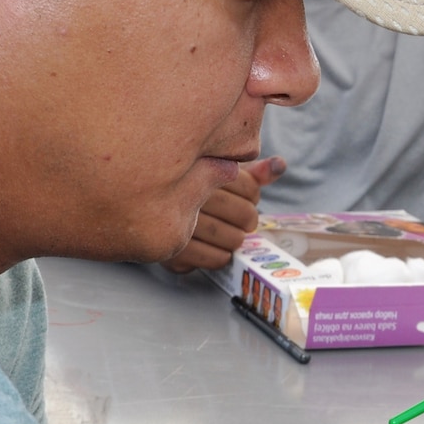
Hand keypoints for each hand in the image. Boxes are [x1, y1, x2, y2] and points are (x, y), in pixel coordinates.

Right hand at [160, 156, 283, 272]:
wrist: (144, 212)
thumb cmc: (191, 191)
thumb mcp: (220, 175)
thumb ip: (251, 173)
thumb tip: (279, 165)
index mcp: (202, 169)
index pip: (250, 188)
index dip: (253, 196)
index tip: (242, 197)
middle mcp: (189, 194)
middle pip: (245, 215)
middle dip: (248, 220)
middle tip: (240, 220)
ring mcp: (179, 223)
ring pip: (232, 239)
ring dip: (236, 240)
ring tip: (229, 234)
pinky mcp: (174, 250)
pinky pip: (215, 258)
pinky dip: (222, 257)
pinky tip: (216, 249)